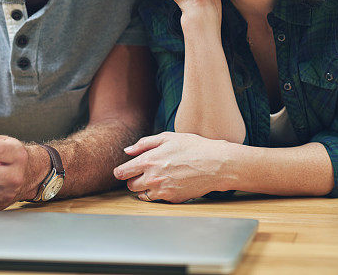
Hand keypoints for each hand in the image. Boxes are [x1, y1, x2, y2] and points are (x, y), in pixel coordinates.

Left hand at [113, 132, 231, 203]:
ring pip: (141, 194)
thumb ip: (144, 144)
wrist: (216, 164)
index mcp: (149, 160)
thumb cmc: (194, 147)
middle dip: (133, 179)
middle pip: (129, 185)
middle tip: (145, 172)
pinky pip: (156, 199)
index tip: (125, 170)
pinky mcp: (172, 199)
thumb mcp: (168, 138)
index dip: (121, 171)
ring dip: (144, 188)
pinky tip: (169, 182)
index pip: (122, 172)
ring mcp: (162, 191)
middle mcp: (152, 178)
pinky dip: (158, 193)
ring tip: (157, 178)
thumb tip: (127, 151)